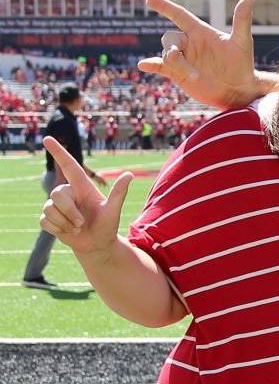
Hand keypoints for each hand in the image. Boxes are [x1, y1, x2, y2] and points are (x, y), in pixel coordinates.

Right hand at [40, 136, 131, 257]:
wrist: (98, 245)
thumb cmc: (107, 226)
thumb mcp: (113, 211)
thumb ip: (118, 193)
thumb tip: (129, 174)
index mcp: (82, 187)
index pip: (69, 166)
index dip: (58, 152)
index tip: (47, 138)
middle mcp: (68, 193)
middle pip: (56, 194)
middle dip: (70, 212)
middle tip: (82, 224)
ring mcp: (56, 206)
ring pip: (49, 209)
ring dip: (65, 223)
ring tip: (78, 228)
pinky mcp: (49, 219)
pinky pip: (44, 221)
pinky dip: (57, 230)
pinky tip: (67, 233)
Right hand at [138, 0, 258, 108]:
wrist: (239, 91)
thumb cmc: (242, 65)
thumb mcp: (242, 42)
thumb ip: (242, 19)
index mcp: (200, 32)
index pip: (179, 14)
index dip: (165, 6)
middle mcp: (189, 43)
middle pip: (169, 38)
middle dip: (174, 51)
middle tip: (191, 69)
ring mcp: (183, 59)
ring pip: (166, 55)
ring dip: (176, 65)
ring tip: (195, 77)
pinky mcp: (178, 74)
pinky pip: (160, 67)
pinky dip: (150, 65)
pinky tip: (143, 65)